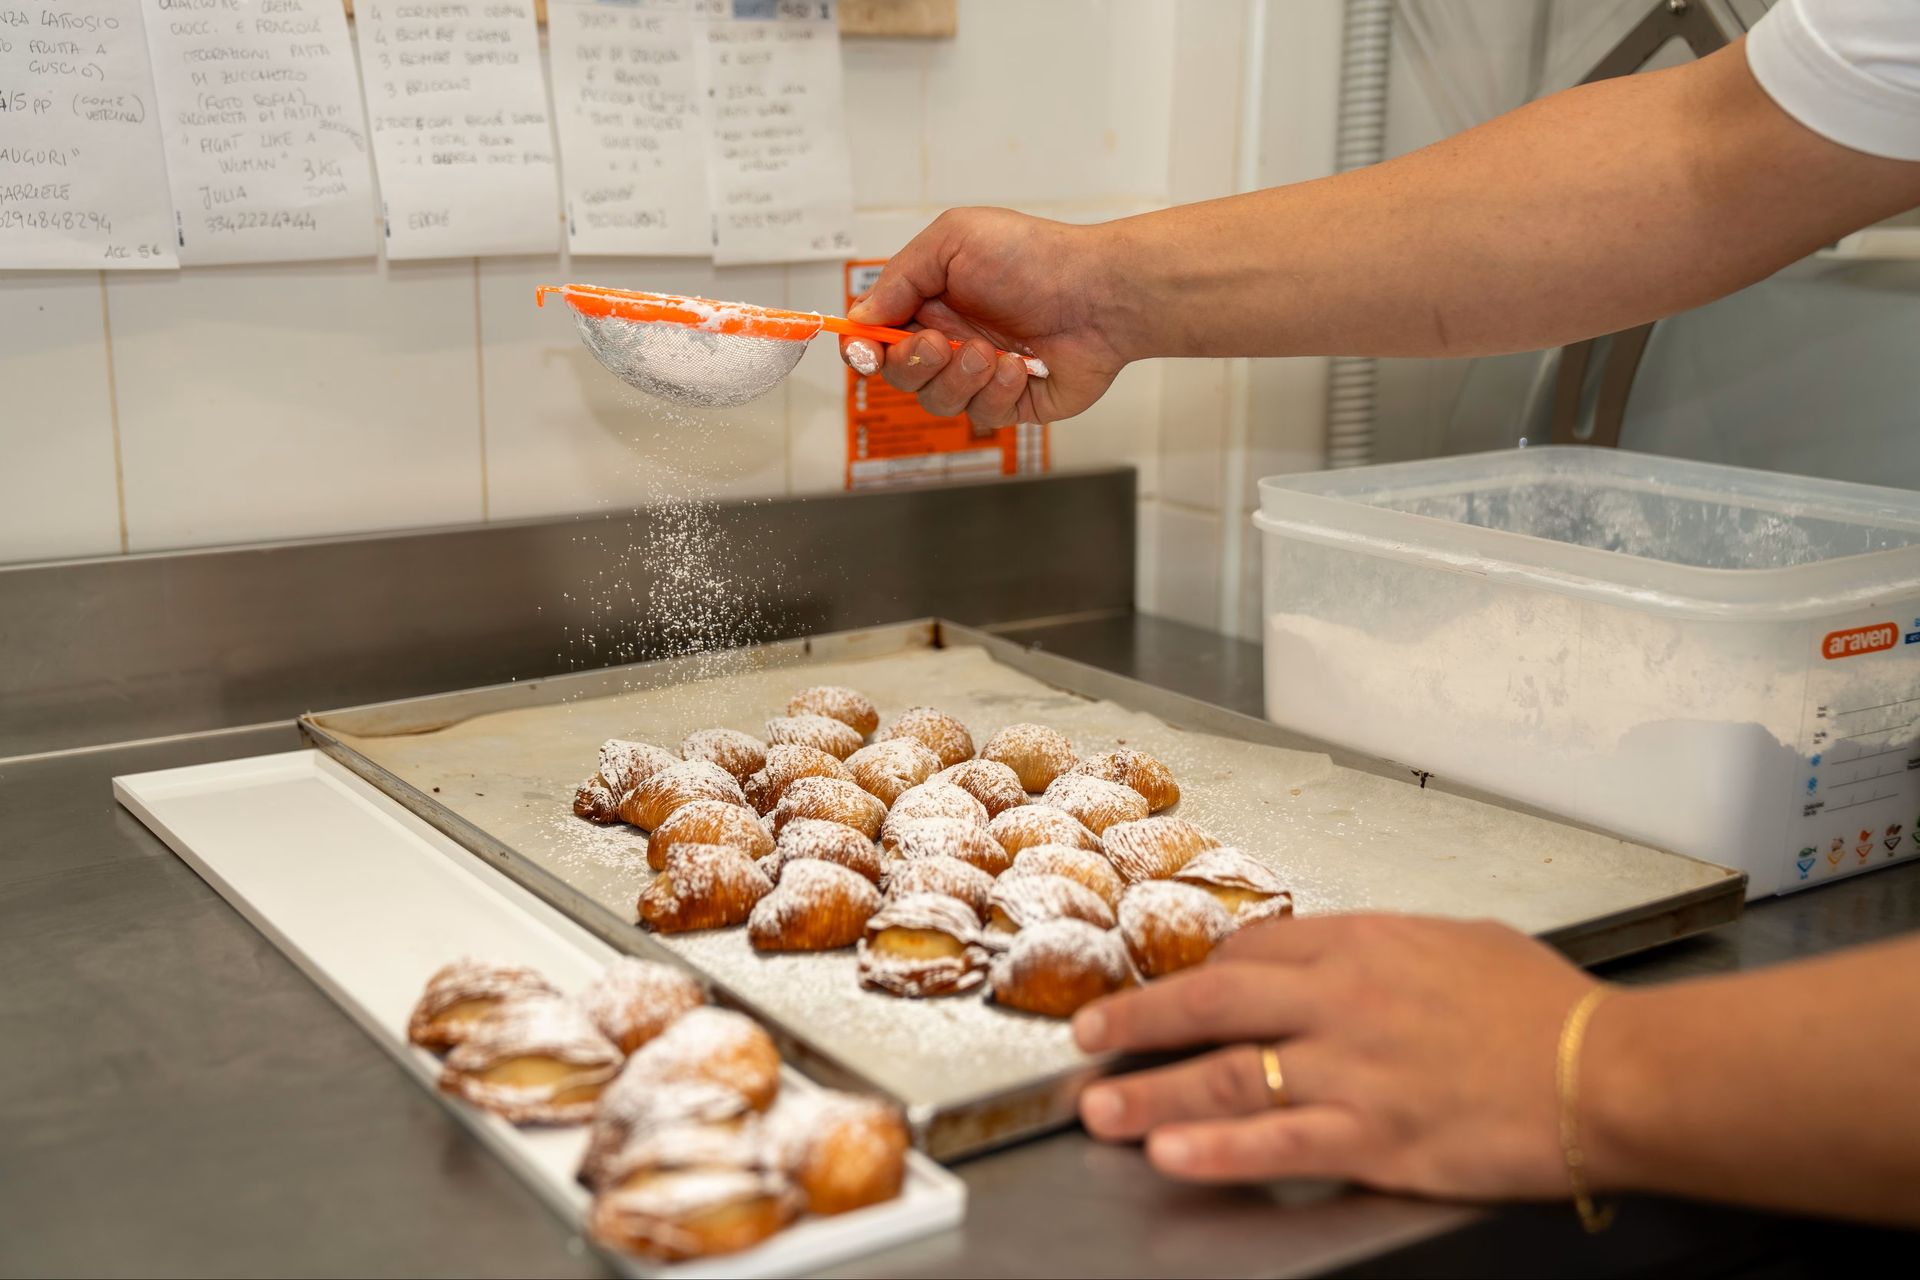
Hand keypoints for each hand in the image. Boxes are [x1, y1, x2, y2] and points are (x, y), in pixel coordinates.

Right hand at [841, 208, 1130, 428]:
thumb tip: (859, 317)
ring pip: (936, 401)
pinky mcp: (1010, 403)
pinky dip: (997, 391)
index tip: (865, 350)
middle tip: (939, 343)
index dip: (862, 349)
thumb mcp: (953, 240)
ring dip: (959, 377)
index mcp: (930, 301)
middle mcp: (950, 339)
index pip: (875, 336)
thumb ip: (899, 277)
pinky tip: (1021, 366)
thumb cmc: (1034, 257)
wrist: (1099, 293)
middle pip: (898, 375)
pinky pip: (981, 416)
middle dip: (913, 363)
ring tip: (991, 352)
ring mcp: (979, 375)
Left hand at [1072, 914, 1599, 1199]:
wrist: (1612, 1072)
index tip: (1167, 991)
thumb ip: (1383, 946)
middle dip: (1137, 1018)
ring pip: (1227, 1075)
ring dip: (1152, 1092)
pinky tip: (1173, 1154)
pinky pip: (1278, 1143)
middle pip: (1212, 1002)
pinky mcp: (1378, 1138)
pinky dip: (1218, 1150)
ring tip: (1101, 1108)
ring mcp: (1355, 1072)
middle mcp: (1344, 1001)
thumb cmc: (1547, 1008)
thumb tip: (1336, 951)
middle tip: (1085, 1033)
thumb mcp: (1456, 943)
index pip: (1251, 951)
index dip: (1198, 974)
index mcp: (1363, 944)